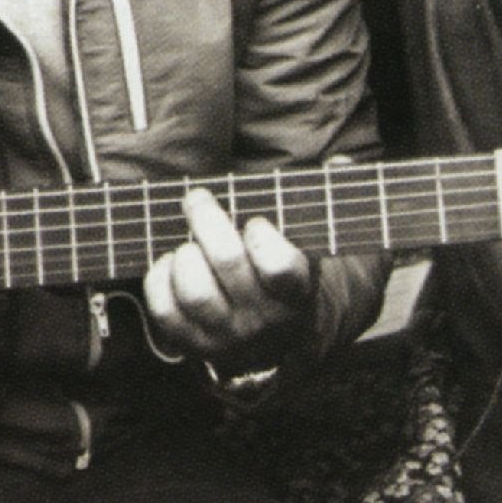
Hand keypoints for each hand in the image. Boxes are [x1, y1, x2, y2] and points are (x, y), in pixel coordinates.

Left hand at [142, 190, 314, 372]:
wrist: (276, 339)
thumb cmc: (290, 274)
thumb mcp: (316, 244)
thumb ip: (328, 203)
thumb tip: (341, 161)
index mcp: (296, 292)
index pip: (280, 267)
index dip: (262, 238)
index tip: (255, 221)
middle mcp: (262, 317)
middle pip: (227, 262)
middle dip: (207, 219)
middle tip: (198, 199)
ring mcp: (226, 333)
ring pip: (195, 291)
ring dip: (186, 255)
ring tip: (189, 242)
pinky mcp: (193, 342)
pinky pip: (165, 309)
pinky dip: (160, 279)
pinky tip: (172, 262)